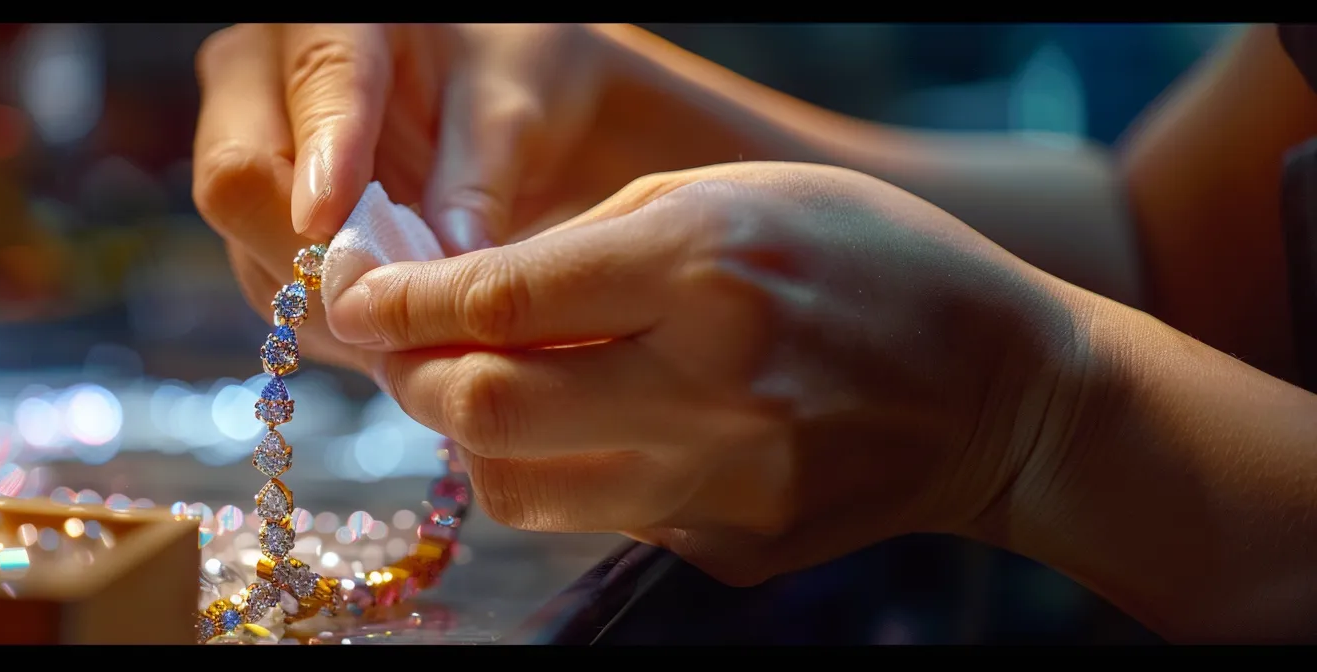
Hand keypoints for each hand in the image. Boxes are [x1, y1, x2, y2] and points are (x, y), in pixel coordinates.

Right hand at [191, 23, 619, 371]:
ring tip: (418, 328)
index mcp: (327, 18)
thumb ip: (479, 182)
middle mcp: (259, 80)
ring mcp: (247, 157)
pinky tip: (399, 333)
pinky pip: (275, 291)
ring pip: (250, 245)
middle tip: (402, 306)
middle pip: (238, 176)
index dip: (325, 155)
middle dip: (317, 255)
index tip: (336, 223)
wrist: (492, 107)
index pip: (315, 80)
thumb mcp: (515, 111)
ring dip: (331, 302)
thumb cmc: (507, 80)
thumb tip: (448, 265)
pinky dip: (338, 321)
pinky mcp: (256, 228)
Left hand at [327, 162, 1087, 585]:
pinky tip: (603, 425)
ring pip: (516, 486)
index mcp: (704, 268)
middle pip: (483, 411)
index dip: (397, 299)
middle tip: (403, 346)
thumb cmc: (861, 260)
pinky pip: (595, 515)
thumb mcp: (726, 196)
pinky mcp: (730, 549)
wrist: (1002, 392)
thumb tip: (456, 296)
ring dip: (474, 435)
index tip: (352, 288)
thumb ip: (585, 248)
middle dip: (413, 378)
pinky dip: (566, 470)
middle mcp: (708, 385)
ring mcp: (722, 484)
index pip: (497, 300)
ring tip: (494, 384)